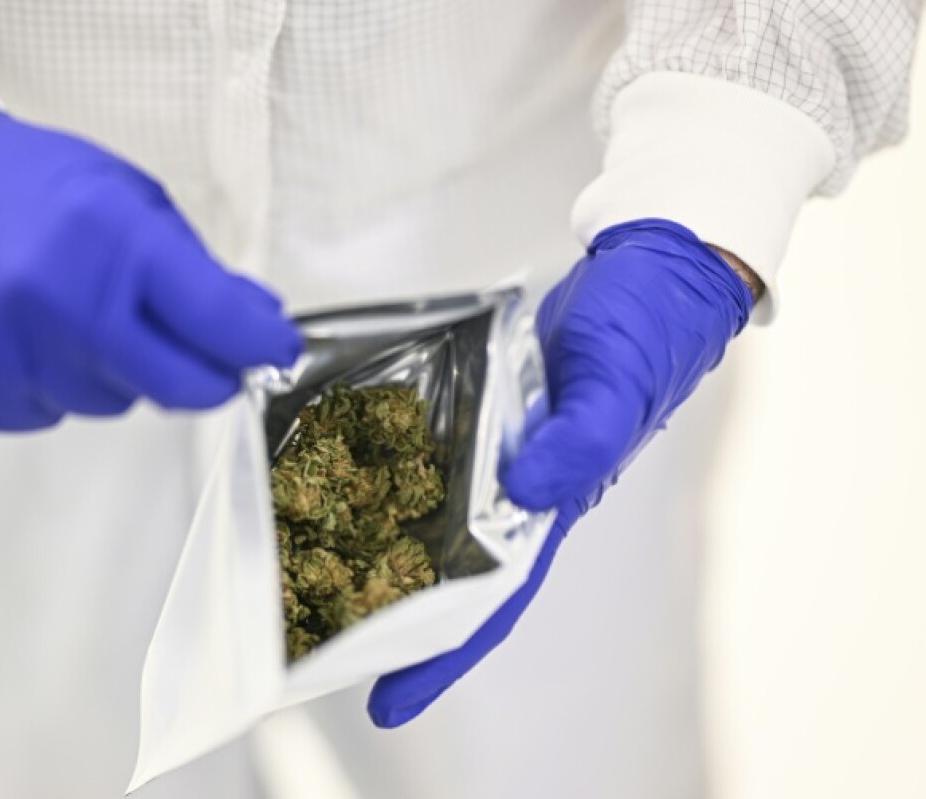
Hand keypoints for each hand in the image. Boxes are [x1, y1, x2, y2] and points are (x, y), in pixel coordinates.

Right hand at [0, 97, 301, 429]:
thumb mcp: (123, 195)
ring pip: (111, 404)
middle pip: (178, 388)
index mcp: (112, 241)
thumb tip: (255, 324)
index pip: (220, 324)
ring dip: (114, 372)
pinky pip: (46, 414)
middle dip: (203, 375)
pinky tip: (26, 335)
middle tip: (195, 351)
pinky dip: (51, 384)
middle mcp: (62, 305)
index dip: (261, 346)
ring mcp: (9, 354)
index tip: (275, 351)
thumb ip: (193, 267)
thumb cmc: (22, 182)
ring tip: (71, 314)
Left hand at [368, 218, 754, 726]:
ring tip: (318, 578)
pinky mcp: (483, 407)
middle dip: (396, 616)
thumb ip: (579, 442)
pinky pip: (432, 452)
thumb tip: (525, 491)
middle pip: (451, 571)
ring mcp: (500, 449)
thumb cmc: (647, 331)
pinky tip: (350, 481)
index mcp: (557, 503)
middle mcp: (522, 488)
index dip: (443, 653)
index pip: (493, 598)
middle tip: (323, 646)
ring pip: (435, 515)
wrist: (650, 266)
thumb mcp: (616, 386)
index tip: (387, 701)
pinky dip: (395, 473)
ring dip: (386, 550)